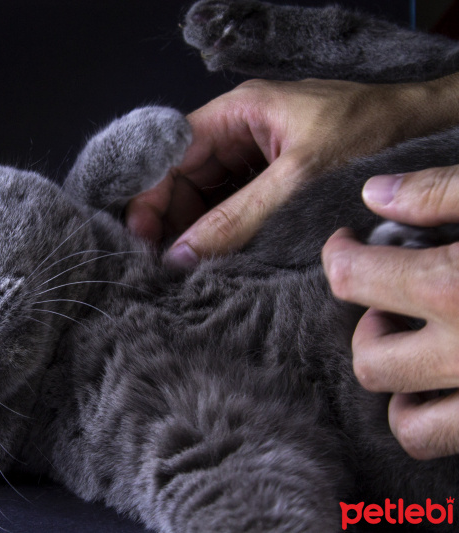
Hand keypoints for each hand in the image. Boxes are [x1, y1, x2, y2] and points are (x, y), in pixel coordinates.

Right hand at [126, 75, 458, 266]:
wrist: (431, 130)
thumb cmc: (374, 135)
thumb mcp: (299, 180)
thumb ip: (237, 219)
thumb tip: (183, 256)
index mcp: (238, 112)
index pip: (170, 151)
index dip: (148, 192)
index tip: (138, 234)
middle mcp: (242, 132)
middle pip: (183, 177)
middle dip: (170, 218)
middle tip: (162, 263)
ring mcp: (258, 157)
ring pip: (207, 196)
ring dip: (195, 230)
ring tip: (186, 269)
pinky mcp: (275, 180)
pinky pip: (234, 207)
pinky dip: (223, 233)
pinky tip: (216, 259)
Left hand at [322, 164, 458, 458]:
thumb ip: (439, 193)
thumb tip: (374, 194)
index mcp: (452, 286)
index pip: (350, 279)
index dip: (338, 257)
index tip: (347, 246)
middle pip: (368, 356)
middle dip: (371, 324)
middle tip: (396, 298)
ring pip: (403, 418)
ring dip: (399, 380)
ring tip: (421, 343)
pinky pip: (441, 442)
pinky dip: (430, 419)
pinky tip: (442, 381)